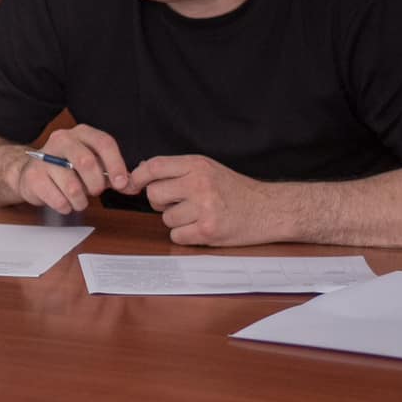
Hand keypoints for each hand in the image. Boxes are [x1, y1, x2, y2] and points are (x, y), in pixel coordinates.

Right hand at [8, 124, 136, 212]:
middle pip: (87, 162)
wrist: (31, 173)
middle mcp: (62, 140)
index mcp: (81, 133)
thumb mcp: (93, 167)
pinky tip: (64, 202)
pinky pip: (58, 199)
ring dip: (80, 200)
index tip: (121, 183)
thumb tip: (132, 186)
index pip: (104, 143)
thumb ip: (113, 175)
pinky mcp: (34, 176)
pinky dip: (66, 206)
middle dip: (96, 184)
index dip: (116, 164)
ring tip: (78, 200)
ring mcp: (45, 157)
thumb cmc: (67, 169)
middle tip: (95, 192)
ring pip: (72, 186)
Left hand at [129, 155, 279, 246]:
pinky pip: (177, 236)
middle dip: (161, 203)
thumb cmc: (236, 190)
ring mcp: (204, 208)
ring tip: (199, 215)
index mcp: (198, 165)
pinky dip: (186, 235)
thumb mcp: (208, 169)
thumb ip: (178, 169)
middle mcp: (199, 183)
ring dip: (177, 221)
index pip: (154, 166)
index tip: (132, 185)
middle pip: (154, 195)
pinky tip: (202, 228)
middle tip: (181, 203)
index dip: (137, 176)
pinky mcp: (208, 230)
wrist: (269, 209)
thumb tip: (142, 170)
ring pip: (166, 219)